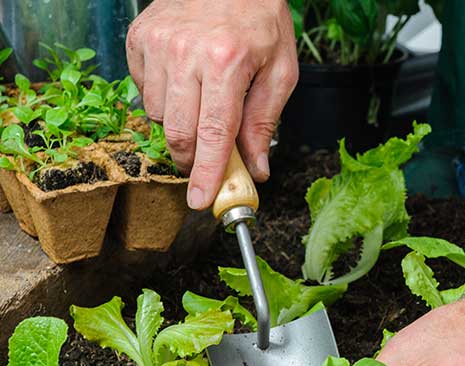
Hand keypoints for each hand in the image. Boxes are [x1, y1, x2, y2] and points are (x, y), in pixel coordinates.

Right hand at [126, 0, 297, 208]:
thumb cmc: (260, 21)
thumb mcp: (281, 70)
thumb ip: (264, 122)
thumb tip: (256, 169)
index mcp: (227, 62)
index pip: (214, 133)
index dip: (207, 173)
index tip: (200, 201)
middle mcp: (186, 53)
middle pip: (179, 132)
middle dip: (192, 158)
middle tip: (206, 162)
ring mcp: (157, 44)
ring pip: (158, 115)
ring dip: (180, 124)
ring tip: (203, 102)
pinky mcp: (139, 38)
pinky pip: (143, 90)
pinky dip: (164, 97)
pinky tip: (185, 80)